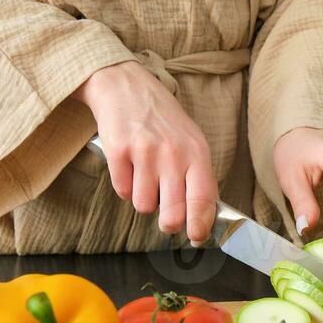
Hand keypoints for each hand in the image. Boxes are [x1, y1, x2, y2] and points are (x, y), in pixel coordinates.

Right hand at [73, 61, 217, 244]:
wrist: (126, 85)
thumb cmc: (162, 119)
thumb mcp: (190, 141)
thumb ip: (198, 177)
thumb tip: (202, 217)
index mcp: (197, 152)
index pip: (204, 201)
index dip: (200, 227)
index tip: (197, 237)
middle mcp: (173, 153)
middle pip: (172, 215)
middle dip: (168, 223)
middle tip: (166, 218)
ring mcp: (144, 152)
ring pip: (143, 206)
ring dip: (143, 198)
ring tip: (145, 175)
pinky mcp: (118, 152)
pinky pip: (122, 191)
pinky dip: (125, 185)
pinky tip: (129, 165)